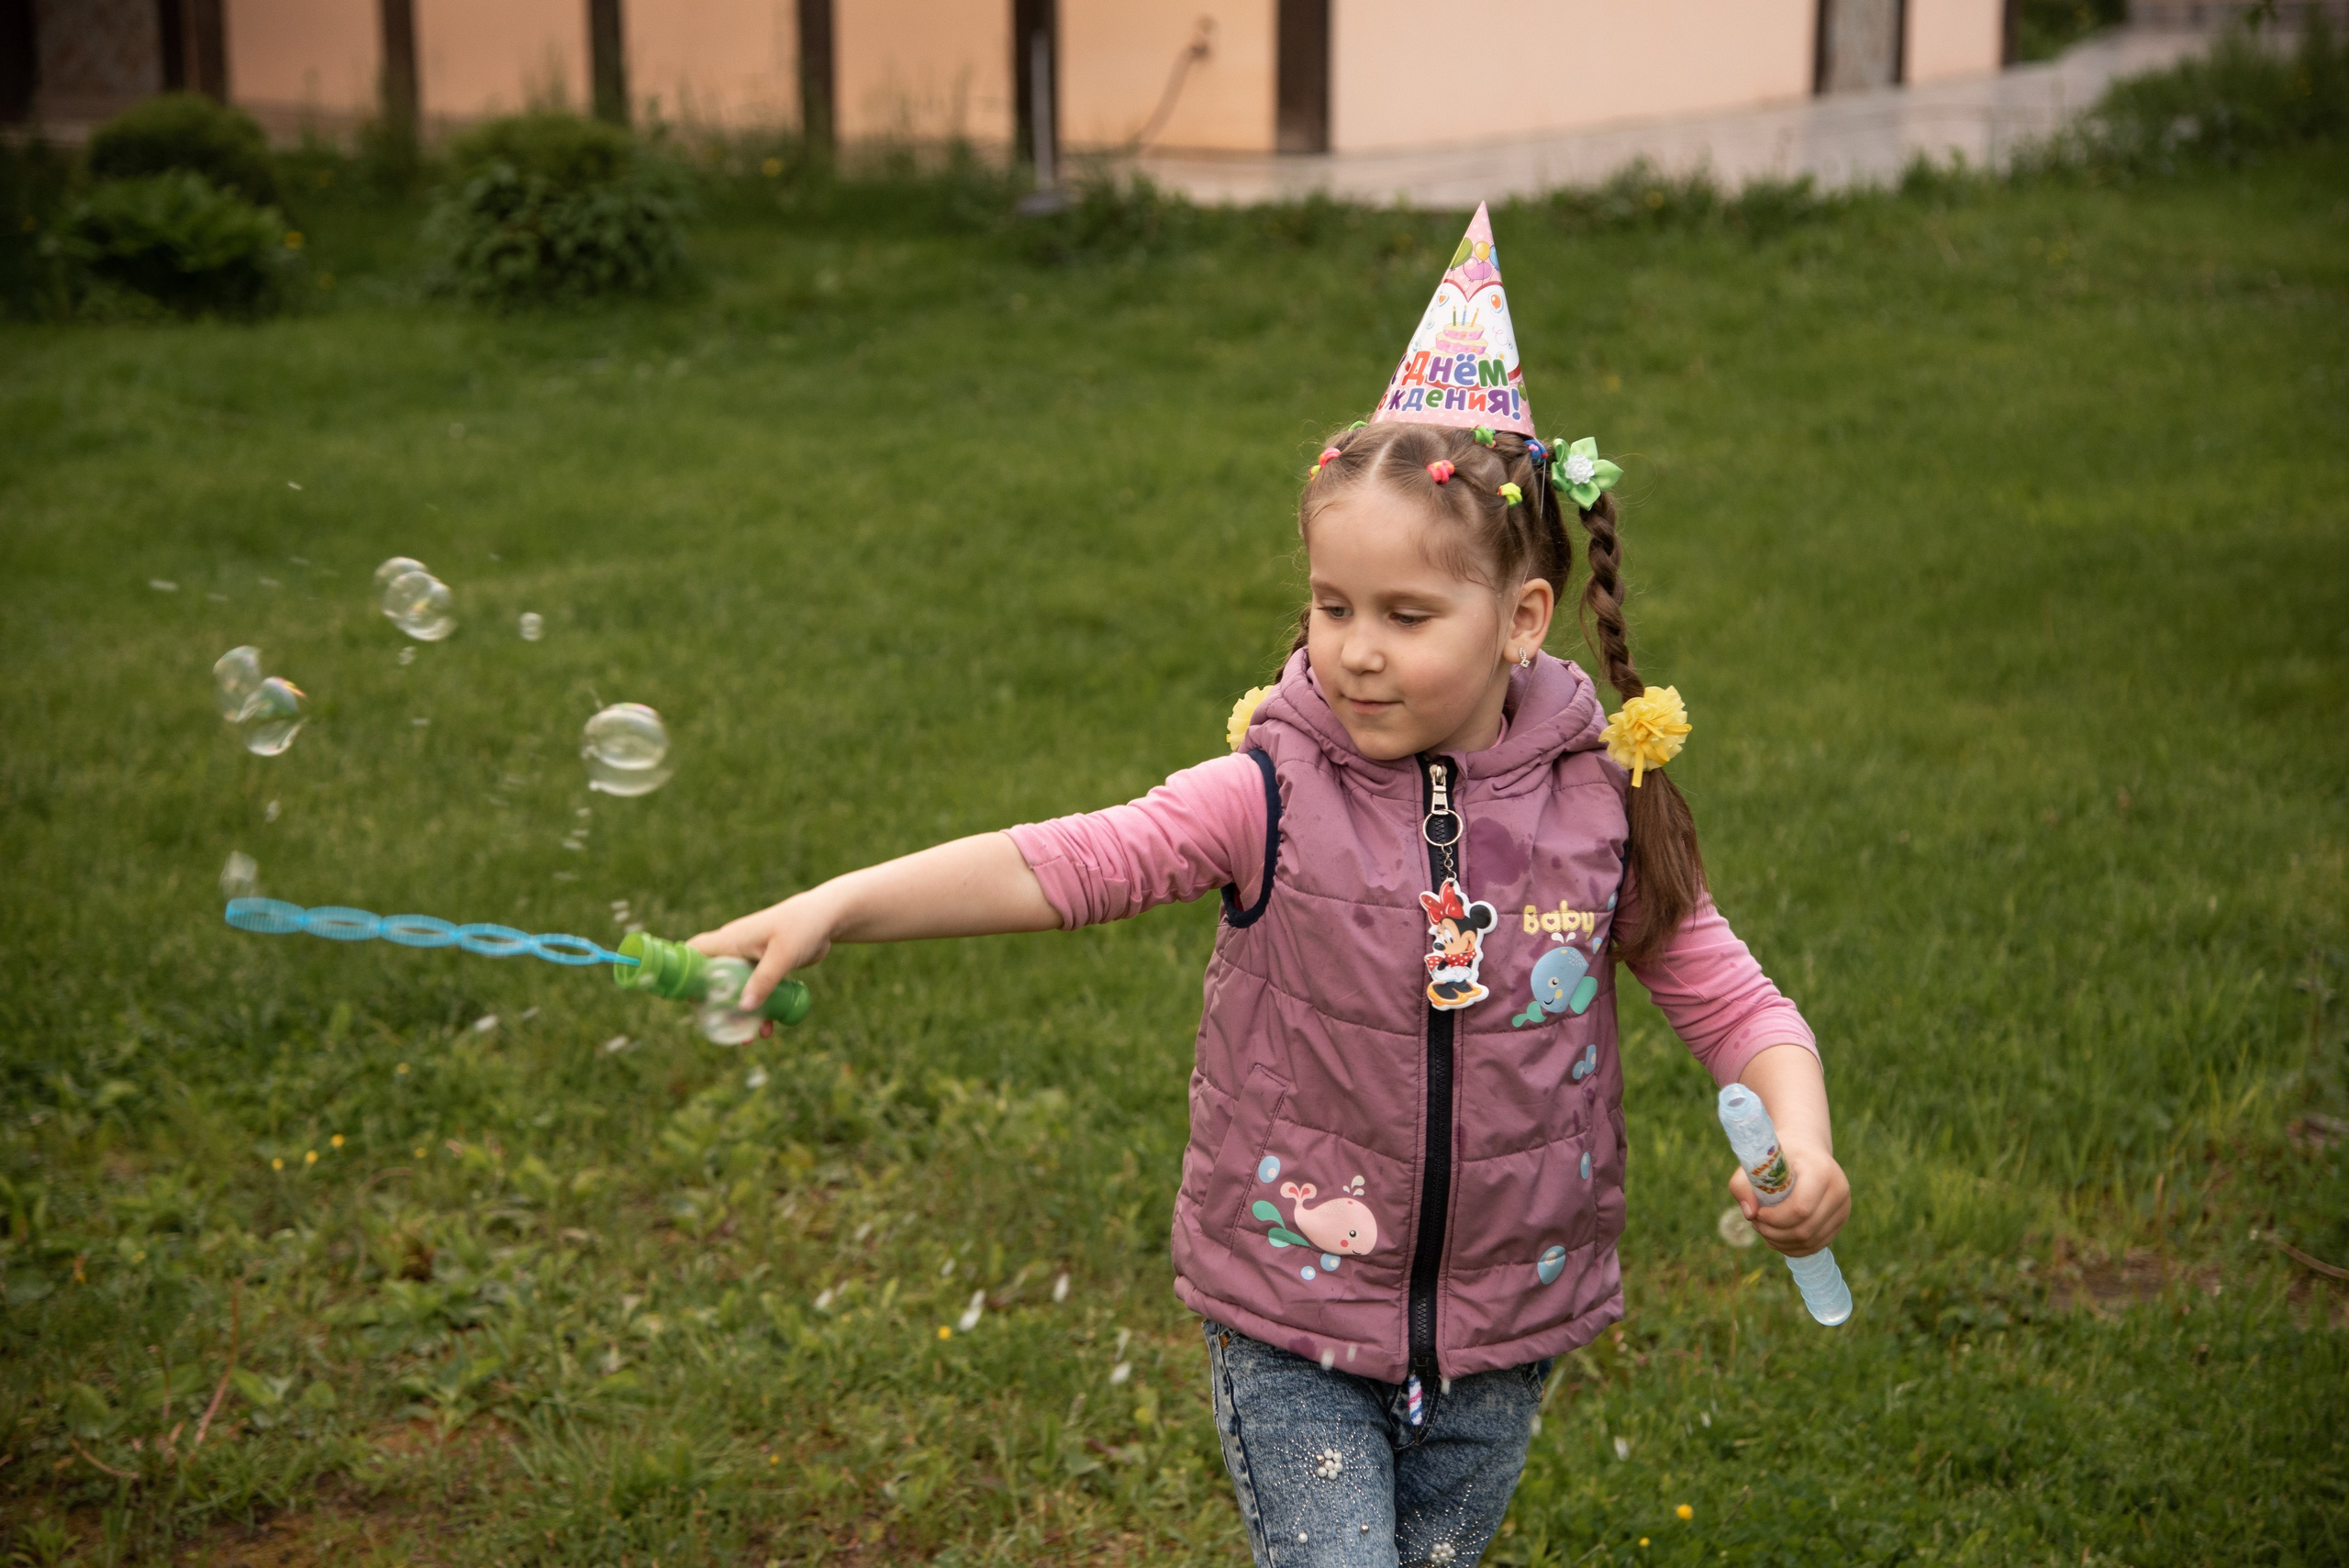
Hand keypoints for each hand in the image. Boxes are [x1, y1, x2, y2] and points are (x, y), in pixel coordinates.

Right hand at [690, 889, 838, 1017]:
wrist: (828, 918)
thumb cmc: (802, 927)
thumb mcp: (783, 955)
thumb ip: (764, 980)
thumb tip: (743, 1008)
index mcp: (731, 940)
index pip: (695, 951)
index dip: (687, 973)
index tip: (691, 999)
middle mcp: (736, 949)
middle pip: (713, 979)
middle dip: (716, 1006)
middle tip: (724, 1028)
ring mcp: (751, 959)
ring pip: (736, 990)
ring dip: (741, 1014)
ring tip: (749, 1038)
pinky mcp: (766, 968)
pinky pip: (756, 992)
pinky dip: (760, 1009)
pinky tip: (770, 1027)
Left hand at [1728, 1139, 1849, 1258]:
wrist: (1806, 1149)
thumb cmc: (1778, 1156)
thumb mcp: (1756, 1162)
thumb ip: (1743, 1185)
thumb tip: (1750, 1215)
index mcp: (1820, 1170)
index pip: (1800, 1208)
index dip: (1775, 1218)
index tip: (1757, 1213)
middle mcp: (1838, 1190)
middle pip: (1805, 1229)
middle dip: (1774, 1233)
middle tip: (1756, 1223)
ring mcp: (1843, 1207)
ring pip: (1811, 1241)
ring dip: (1782, 1242)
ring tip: (1763, 1229)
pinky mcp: (1840, 1220)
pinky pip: (1816, 1245)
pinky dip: (1793, 1247)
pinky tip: (1776, 1239)